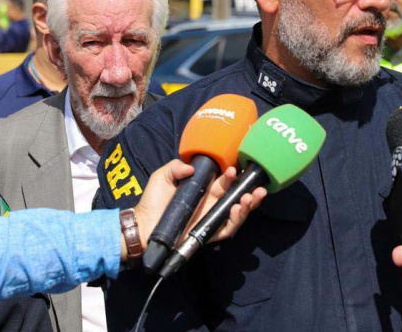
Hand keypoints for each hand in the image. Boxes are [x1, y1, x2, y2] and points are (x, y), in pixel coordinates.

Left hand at [132, 160, 265, 250]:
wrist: (143, 225)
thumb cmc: (153, 201)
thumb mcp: (162, 177)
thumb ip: (175, 167)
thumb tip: (191, 168)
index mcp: (204, 190)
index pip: (225, 182)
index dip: (233, 177)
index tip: (236, 170)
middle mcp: (211, 204)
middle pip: (237, 198)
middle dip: (250, 192)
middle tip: (258, 188)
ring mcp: (210, 219)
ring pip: (236, 214)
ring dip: (247, 207)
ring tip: (249, 198)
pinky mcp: (207, 234)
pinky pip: (226, 230)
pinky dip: (234, 221)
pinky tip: (236, 211)